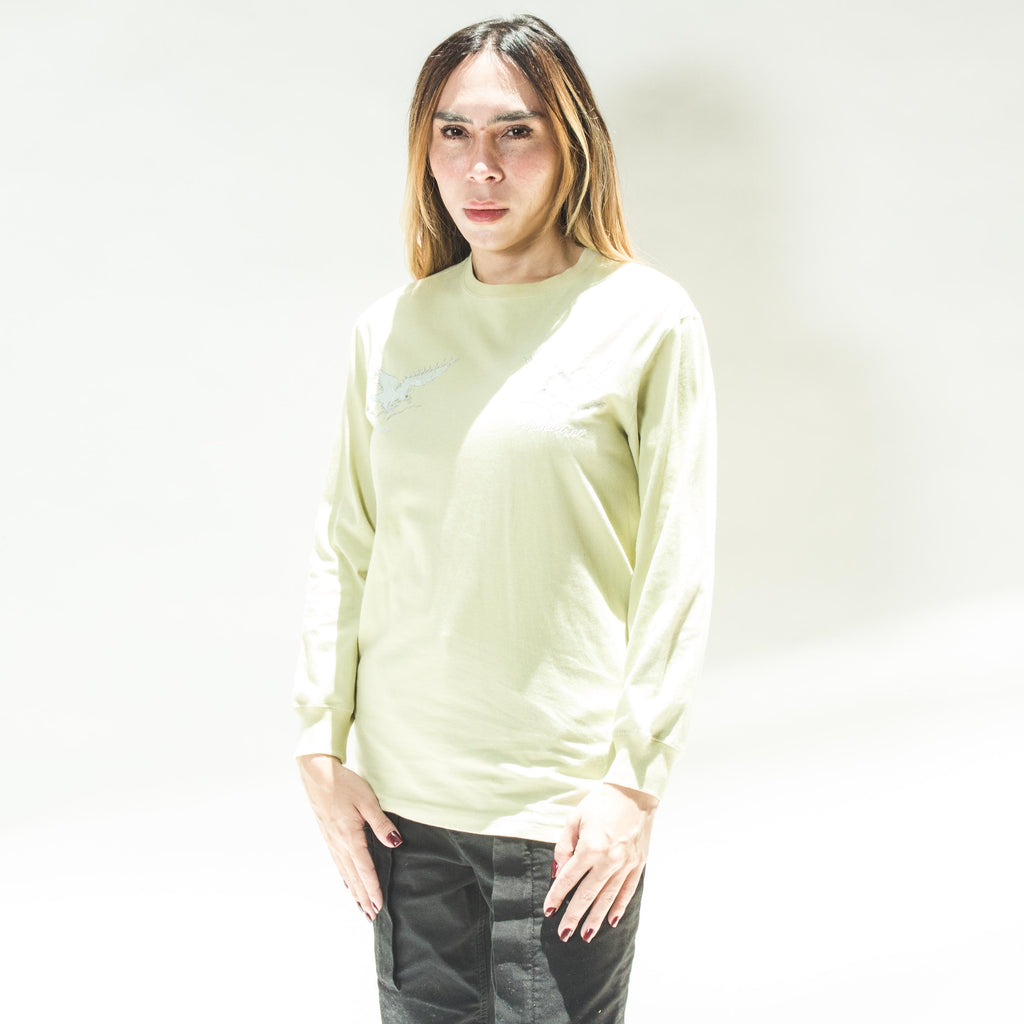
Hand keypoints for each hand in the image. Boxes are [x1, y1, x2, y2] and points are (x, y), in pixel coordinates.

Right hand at [297, 753, 402, 921]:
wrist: (317, 773)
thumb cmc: (343, 784)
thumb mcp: (367, 801)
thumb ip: (380, 823)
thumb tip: (395, 843)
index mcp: (349, 837)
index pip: (365, 869)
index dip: (373, 889)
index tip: (379, 906)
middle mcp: (338, 843)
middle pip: (353, 877)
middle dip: (364, 897)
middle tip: (372, 916)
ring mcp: (331, 840)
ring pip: (344, 872)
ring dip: (354, 890)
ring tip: (361, 906)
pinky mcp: (327, 835)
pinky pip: (338, 862)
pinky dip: (345, 877)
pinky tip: (347, 882)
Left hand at [543, 782, 657, 943]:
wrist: (634, 792)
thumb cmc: (601, 802)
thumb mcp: (575, 818)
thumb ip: (564, 847)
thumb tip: (559, 872)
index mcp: (590, 848)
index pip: (568, 879)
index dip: (557, 896)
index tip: (549, 911)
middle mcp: (608, 860)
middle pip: (587, 895)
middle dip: (574, 916)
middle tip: (564, 934)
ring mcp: (625, 864)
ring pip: (608, 898)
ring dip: (596, 918)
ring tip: (586, 935)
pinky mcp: (638, 864)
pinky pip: (627, 891)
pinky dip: (618, 907)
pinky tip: (611, 920)